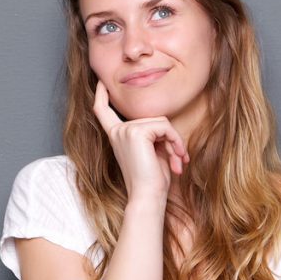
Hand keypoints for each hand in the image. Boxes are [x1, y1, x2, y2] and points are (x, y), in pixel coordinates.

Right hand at [93, 80, 187, 199]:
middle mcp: (118, 131)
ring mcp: (126, 130)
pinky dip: (175, 141)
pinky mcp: (137, 132)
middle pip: (151, 118)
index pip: (103, 111)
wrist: (147, 196)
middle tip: (179, 158)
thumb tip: (164, 124)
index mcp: (116, 135)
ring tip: (178, 160)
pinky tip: (177, 157)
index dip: (101, 95)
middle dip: (169, 137)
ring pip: (161, 122)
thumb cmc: (152, 180)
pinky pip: (165, 127)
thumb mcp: (152, 151)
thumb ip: (152, 134)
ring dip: (175, 141)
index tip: (102, 82)